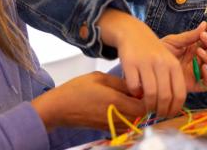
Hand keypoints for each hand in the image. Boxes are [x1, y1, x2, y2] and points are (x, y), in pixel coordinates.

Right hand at [31, 72, 145, 131]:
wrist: (59, 108)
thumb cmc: (77, 89)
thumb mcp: (99, 77)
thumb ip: (120, 82)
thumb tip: (136, 86)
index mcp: (115, 101)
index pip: (143, 105)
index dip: (147, 97)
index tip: (143, 87)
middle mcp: (116, 115)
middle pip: (141, 116)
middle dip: (143, 105)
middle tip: (138, 93)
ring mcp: (112, 124)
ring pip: (134, 122)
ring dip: (136, 112)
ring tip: (130, 99)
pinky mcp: (107, 129)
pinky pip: (125, 125)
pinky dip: (128, 117)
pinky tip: (121, 107)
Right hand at [98, 9, 185, 117]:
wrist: (133, 34)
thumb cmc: (153, 53)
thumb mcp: (169, 61)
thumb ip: (174, 82)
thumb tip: (174, 108)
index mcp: (174, 65)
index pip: (180, 94)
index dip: (174, 109)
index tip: (169, 114)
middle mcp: (161, 63)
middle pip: (165, 97)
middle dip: (161, 110)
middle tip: (156, 114)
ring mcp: (145, 63)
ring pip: (150, 94)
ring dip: (148, 105)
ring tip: (146, 107)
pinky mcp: (130, 63)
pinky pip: (134, 86)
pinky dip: (135, 94)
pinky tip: (135, 92)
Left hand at [161, 21, 206, 91]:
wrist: (148, 67)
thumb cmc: (161, 53)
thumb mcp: (174, 41)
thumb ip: (190, 36)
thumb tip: (205, 24)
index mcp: (198, 48)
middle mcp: (201, 60)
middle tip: (203, 36)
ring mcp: (199, 72)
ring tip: (199, 50)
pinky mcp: (195, 85)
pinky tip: (203, 67)